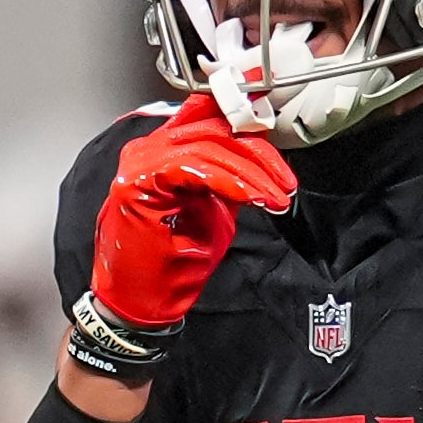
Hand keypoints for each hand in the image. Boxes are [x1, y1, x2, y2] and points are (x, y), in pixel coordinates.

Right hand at [89, 93, 294, 333]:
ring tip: (275, 197)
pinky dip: (229, 181)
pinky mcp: (137, 181)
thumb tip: (260, 159)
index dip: (250, 135)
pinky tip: (251, 197)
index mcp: (164, 150)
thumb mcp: (213, 210)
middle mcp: (148, 148)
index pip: (211, 121)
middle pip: (213, 130)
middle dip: (258, 157)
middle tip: (285, 184)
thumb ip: (228, 178)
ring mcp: (140, 162)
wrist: (143, 300)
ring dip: (250, 174)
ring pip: (207, 147)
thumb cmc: (172, 263)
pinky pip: (193, 167)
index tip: (280, 163)